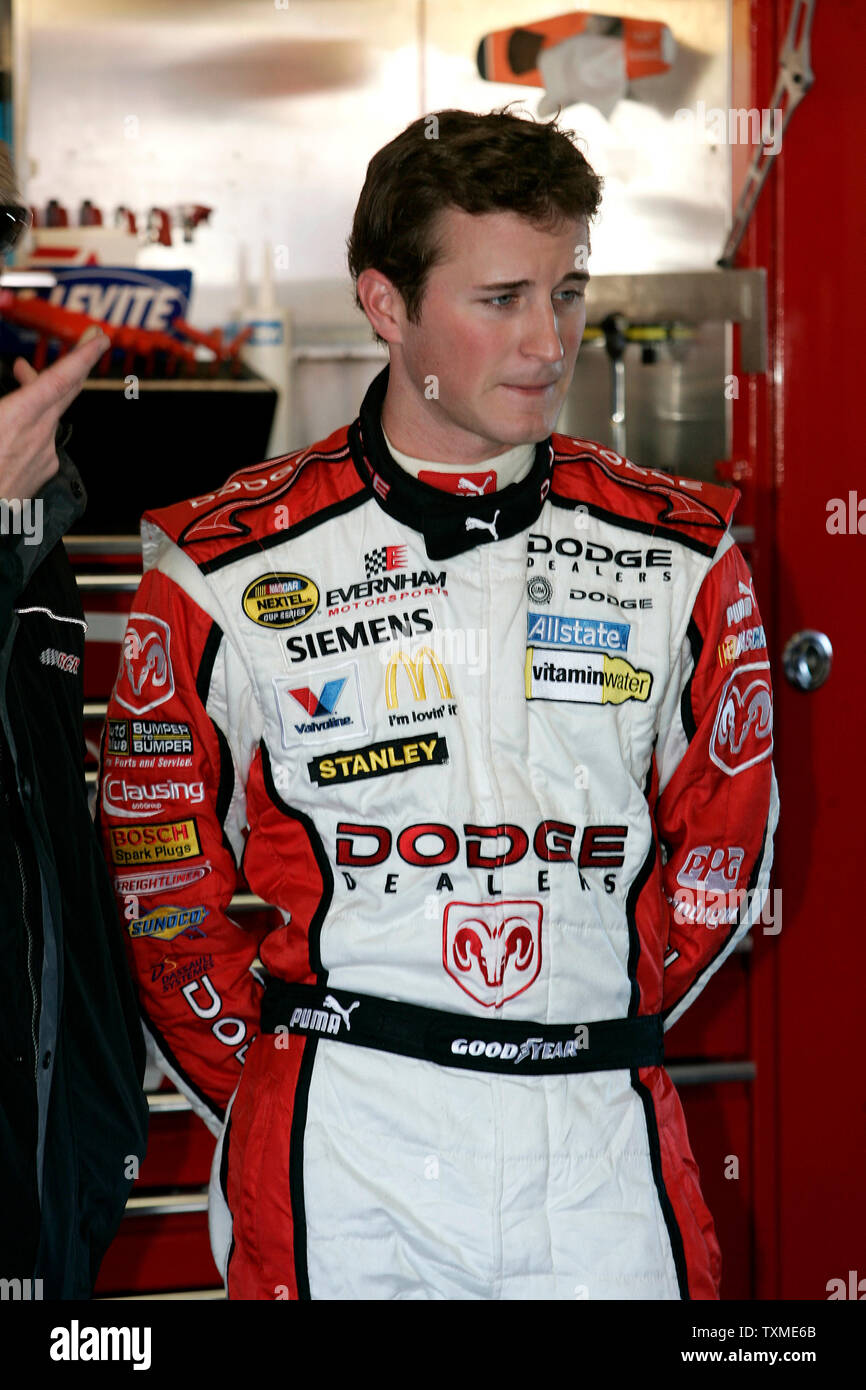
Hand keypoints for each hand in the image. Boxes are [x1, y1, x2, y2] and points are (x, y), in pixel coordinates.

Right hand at [0, 327, 109, 500]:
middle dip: (78, 363)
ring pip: (49, 415)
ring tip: (22, 374)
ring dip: (41, 393)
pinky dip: (34, 424)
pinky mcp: (42, 474)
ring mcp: (43, 457)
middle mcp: (39, 436)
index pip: (60, 379)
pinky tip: (16, 424)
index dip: (82, 355)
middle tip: (90, 341)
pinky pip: (43, 440)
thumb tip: (13, 375)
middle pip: (66, 392)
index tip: (99, 338)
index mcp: (20, 417)